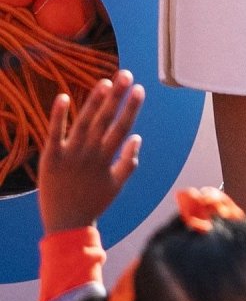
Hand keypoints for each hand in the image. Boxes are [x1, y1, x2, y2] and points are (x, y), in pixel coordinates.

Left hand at [38, 71, 144, 233]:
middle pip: (105, 121)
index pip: (121, 128)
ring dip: (94, 102)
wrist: (65, 226)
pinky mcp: (50, 159)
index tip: (140, 89)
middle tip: (126, 75)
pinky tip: (63, 97)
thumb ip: (129, 162)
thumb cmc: (92, 204)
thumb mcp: (116, 186)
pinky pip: (55, 134)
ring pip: (84, 123)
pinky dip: (59, 116)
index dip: (131, 108)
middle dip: (117, 97)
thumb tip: (137, 137)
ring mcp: (69, 156)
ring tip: (104, 82)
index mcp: (105, 160)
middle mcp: (89, 155)